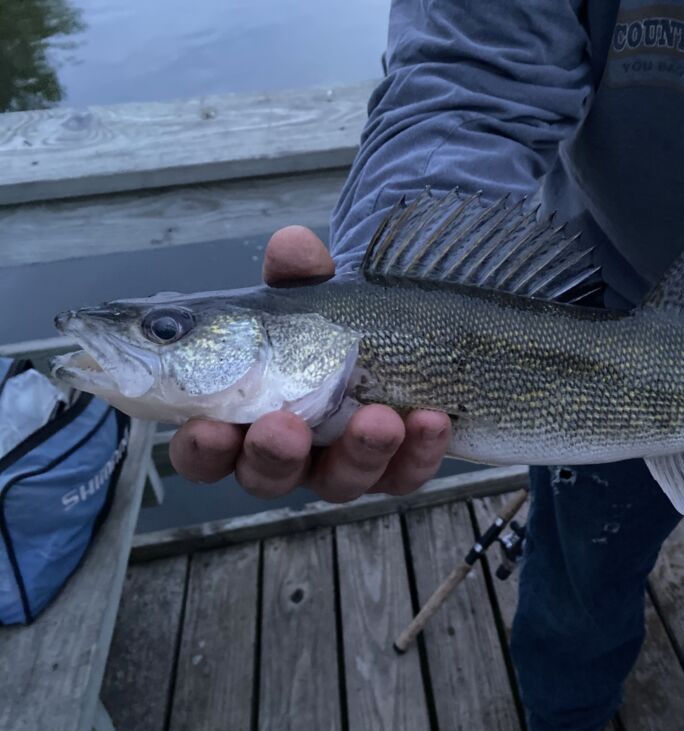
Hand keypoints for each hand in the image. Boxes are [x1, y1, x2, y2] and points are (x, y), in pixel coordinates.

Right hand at [169, 226, 450, 499]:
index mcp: (242, 419)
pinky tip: (433, 421)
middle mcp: (288, 454)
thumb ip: (298, 277)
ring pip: (341, 482)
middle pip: (268, 476)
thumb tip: (293, 245)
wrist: (397, 332)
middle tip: (285, 427)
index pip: (206, 451)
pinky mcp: (397, 469)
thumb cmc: (329, 325)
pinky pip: (406, 474)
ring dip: (359, 452)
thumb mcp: (314, 296)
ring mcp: (343, 467)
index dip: (201, 449)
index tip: (208, 430)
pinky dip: (419, 451)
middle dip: (275, 455)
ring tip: (379, 418)